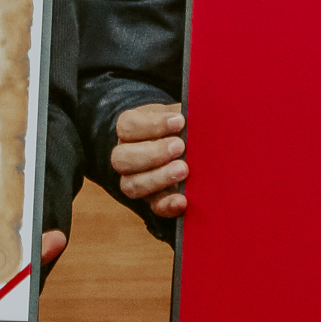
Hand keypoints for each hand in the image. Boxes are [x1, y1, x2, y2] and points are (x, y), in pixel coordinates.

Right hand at [111, 104, 186, 218]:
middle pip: (121, 158)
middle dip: (152, 154)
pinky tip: (182, 200)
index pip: (128, 126)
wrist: (183, 145)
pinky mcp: (153, 199)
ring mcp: (136, 180)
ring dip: (158, 178)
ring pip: (131, 185)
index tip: (180, 121)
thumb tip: (199, 118)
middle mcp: (126, 155)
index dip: (152, 125)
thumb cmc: (178, 127)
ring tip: (184, 170)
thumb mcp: (177, 115)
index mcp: (130, 130)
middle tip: (180, 146)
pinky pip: (154, 206)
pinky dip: (167, 205)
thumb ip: (184, 115)